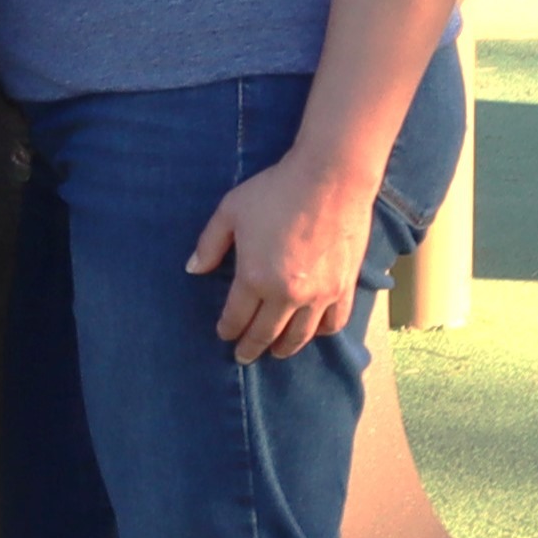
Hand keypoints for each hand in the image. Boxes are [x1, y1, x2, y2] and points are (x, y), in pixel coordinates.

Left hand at [190, 149, 378, 356]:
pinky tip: (312, 332)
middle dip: (252, 347)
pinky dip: (320, 333)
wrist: (328, 181)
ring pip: (300, 336)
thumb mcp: (230, 211)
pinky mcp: (344, 288)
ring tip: (276, 352)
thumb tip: (193, 269)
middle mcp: (288, 295)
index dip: (228, 329)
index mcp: (255, 278)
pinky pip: (333, 323)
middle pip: (266, 333)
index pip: (237, 316)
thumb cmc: (274, 192)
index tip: (223, 336)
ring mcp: (320, 296)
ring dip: (284, 348)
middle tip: (244, 356)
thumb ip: (210, 244)